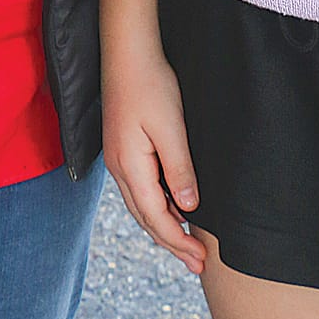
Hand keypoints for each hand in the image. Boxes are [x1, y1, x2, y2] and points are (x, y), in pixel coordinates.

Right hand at [103, 45, 206, 275]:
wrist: (128, 53)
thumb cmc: (151, 86)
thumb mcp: (171, 128)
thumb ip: (180, 169)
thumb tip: (189, 208)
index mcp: (129, 166)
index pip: (156, 217)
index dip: (178, 242)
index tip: (200, 259)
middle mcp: (119, 169)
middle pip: (146, 219)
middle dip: (171, 244)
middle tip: (197, 264)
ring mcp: (118, 160)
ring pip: (142, 207)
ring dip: (164, 228)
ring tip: (186, 246)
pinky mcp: (123, 150)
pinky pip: (140, 190)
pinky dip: (157, 208)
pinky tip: (173, 210)